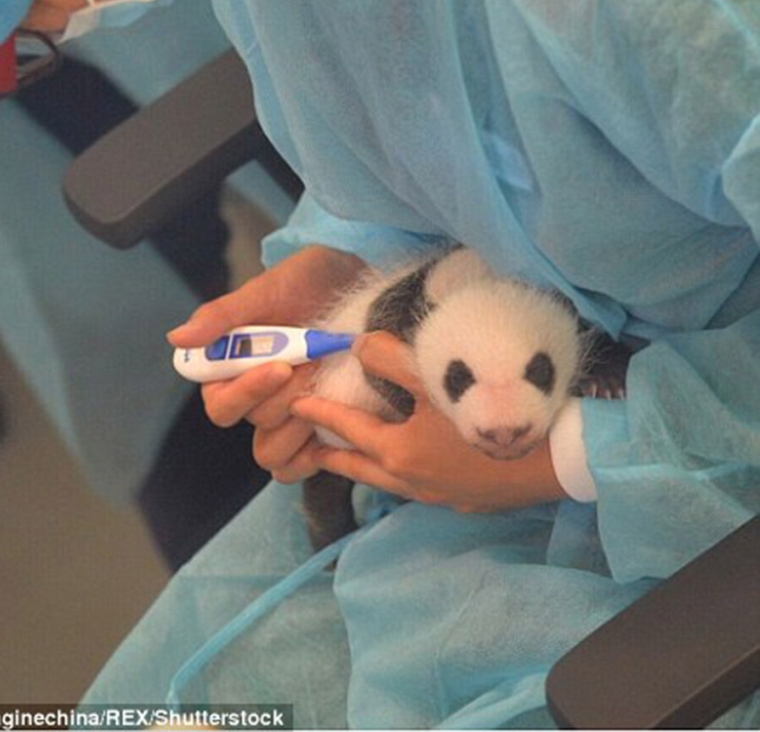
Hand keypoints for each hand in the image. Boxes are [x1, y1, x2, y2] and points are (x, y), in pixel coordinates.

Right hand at [167, 245, 365, 482]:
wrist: (363, 290)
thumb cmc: (312, 283)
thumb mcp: (270, 288)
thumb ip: (224, 314)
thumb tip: (177, 337)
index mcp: (231, 367)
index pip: (219, 402)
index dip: (245, 391)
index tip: (280, 366)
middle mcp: (252, 396)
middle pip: (251, 422)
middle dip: (286, 395)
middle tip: (316, 363)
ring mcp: (283, 417)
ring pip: (271, 449)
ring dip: (301, 421)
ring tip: (328, 384)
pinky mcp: (313, 431)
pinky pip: (294, 467)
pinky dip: (308, 458)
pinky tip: (330, 432)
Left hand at [291, 332, 566, 512]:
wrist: (550, 460)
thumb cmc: (487, 416)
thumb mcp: (436, 380)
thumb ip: (392, 359)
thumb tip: (358, 344)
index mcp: (397, 451)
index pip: (346, 429)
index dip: (318, 412)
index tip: (293, 404)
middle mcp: (409, 480)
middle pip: (358, 467)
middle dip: (330, 455)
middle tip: (305, 448)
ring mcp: (436, 495)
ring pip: (385, 482)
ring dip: (363, 468)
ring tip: (350, 456)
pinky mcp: (462, 500)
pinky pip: (414, 487)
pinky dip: (396, 475)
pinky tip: (408, 465)